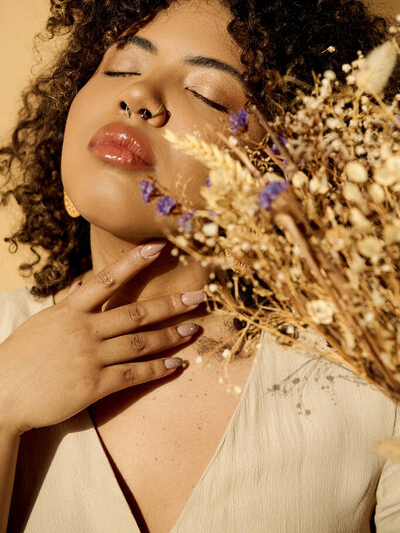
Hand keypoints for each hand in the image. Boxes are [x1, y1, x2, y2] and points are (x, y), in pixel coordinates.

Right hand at [0, 241, 204, 435]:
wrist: (1, 395)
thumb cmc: (20, 357)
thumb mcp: (41, 323)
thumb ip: (67, 306)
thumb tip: (80, 287)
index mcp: (69, 311)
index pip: (107, 279)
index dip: (134, 262)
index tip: (158, 248)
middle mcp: (83, 330)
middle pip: (136, 313)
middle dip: (170, 304)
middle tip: (199, 297)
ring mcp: (89, 358)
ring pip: (140, 343)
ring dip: (171, 336)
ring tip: (194, 329)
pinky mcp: (93, 386)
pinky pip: (133, 375)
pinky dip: (157, 369)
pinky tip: (176, 364)